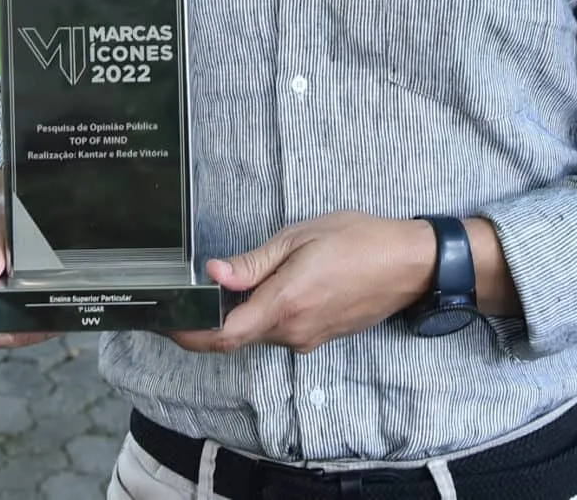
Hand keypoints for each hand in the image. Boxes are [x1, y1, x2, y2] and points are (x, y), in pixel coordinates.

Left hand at [167, 211, 436, 355]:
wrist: (409, 265)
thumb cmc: (359, 241)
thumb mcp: (300, 238)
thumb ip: (255, 263)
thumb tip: (215, 275)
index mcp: (285, 303)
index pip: (225, 335)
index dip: (190, 334)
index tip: (168, 324)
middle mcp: (294, 330)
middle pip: (238, 336)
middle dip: (211, 321)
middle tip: (190, 298)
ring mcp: (309, 338)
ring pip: (260, 334)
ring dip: (242, 316)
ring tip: (232, 284)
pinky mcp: (320, 338)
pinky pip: (282, 332)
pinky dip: (265, 316)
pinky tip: (270, 289)